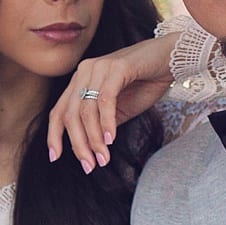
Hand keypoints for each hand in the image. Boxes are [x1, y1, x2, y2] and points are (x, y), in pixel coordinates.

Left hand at [47, 33, 179, 171]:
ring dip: (94, 138)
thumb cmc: (146, 82)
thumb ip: (101, 123)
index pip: (59, 111)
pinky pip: (105, 100)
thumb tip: (89, 147)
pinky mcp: (117, 67)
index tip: (55, 157)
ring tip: (103, 158)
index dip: (54, 136)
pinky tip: (111, 139)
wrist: (171, 58)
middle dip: (78, 144)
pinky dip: (107, 122)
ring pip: (86, 110)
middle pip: (70, 114)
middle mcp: (84, 71)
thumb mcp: (120, 109)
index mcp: (80, 80)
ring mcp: (99, 67)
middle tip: (89, 166)